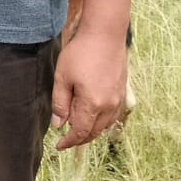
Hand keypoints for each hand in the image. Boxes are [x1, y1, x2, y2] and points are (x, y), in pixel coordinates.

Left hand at [50, 25, 128, 150]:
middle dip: (79, 138)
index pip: (80, 132)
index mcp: (92, 104)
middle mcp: (109, 106)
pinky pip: (112, 115)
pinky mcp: (122, 91)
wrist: (105, 34)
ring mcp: (118, 99)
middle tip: (66, 139)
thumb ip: (60, 103)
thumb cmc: (80, 53)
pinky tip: (92, 116)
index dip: (69, 142)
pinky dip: (102, 122)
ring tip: (77, 128)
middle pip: (94, 132)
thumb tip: (59, 125)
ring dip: (91, 131)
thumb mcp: (62, 77)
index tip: (58, 146)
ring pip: (105, 125)